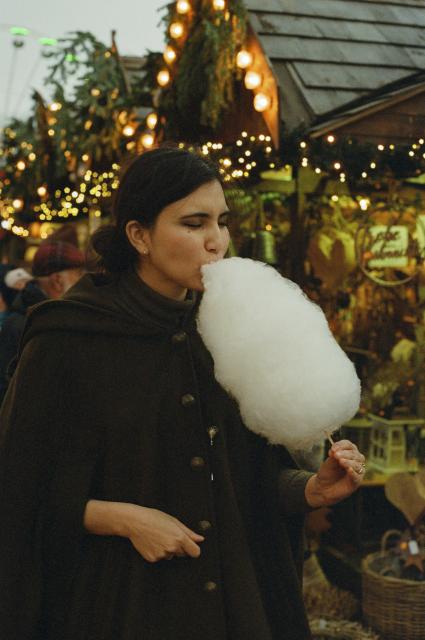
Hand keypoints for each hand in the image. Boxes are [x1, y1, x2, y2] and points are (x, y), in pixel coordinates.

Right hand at [84, 500, 203, 562]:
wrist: (135, 522)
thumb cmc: (154, 518)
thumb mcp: (174, 521)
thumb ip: (189, 532)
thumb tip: (200, 539)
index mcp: (179, 538)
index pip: (195, 552)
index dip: (193, 549)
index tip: (190, 546)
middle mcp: (172, 548)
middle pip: (183, 554)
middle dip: (179, 547)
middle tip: (169, 535)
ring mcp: (162, 555)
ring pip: (170, 555)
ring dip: (167, 549)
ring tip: (158, 537)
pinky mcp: (152, 559)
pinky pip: (160, 558)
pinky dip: (157, 552)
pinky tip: (152, 542)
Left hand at [305, 439, 365, 507]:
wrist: (323, 487)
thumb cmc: (327, 473)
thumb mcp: (330, 462)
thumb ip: (334, 456)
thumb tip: (335, 450)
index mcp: (349, 453)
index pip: (349, 445)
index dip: (342, 445)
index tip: (333, 448)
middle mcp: (355, 461)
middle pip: (355, 454)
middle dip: (345, 453)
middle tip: (336, 455)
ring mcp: (357, 471)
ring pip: (357, 464)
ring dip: (349, 462)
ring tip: (340, 461)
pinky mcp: (356, 482)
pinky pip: (357, 476)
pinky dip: (353, 472)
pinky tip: (349, 470)